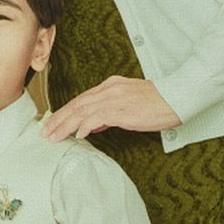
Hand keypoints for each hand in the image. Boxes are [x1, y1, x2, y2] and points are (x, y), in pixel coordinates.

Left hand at [40, 76, 179, 142]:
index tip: (53, 123)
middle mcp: (109, 89)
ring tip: (54, 137)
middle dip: (58, 119)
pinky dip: (85, 126)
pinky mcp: (123, 109)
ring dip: (65, 125)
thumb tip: (93, 125)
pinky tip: (77, 135)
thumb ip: (110, 112)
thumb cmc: (159, 103)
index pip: (81, 100)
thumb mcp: (130, 104)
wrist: (178, 96)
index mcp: (111, 86)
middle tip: (45, 132)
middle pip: (77, 104)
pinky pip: (98, 117)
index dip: (65, 112)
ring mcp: (115, 98)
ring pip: (82, 111)